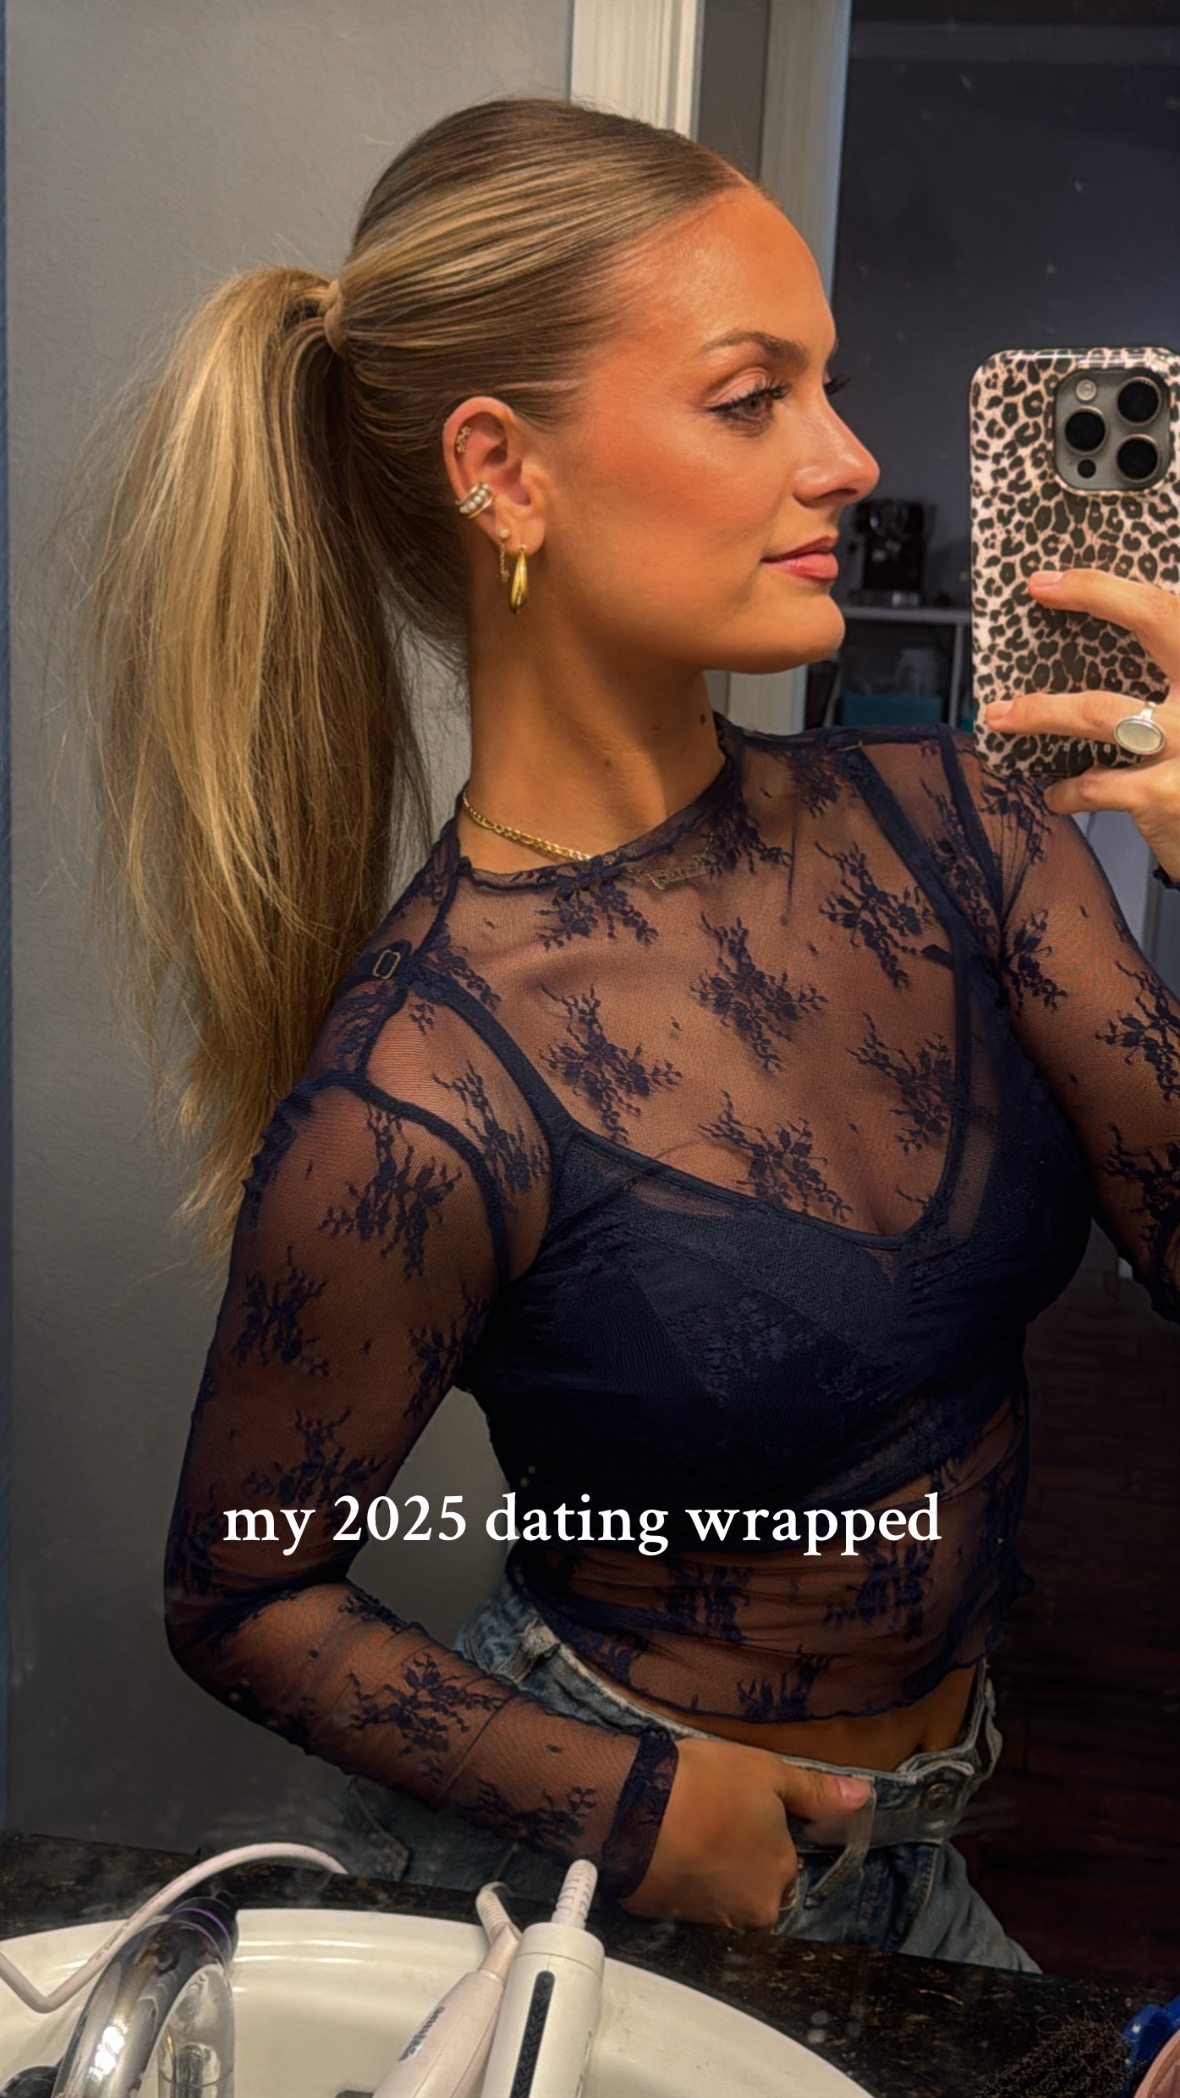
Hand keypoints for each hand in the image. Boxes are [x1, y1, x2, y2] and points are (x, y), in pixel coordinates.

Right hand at [617, 1733, 870, 1928]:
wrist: (632, 1808)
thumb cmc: (706, 1784)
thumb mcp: (767, 1772)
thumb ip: (816, 1791)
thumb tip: (865, 1798)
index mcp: (781, 1874)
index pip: (783, 1859)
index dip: (762, 1831)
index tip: (736, 1807)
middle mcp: (753, 1909)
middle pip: (755, 1884)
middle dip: (739, 1857)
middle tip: (711, 1820)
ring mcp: (710, 1920)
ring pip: (723, 1895)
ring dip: (712, 1871)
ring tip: (686, 1832)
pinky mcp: (672, 1920)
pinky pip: (689, 1901)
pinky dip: (685, 1881)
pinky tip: (669, 1849)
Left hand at [980, 568, 1179, 880]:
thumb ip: (1166, 676)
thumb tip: (1102, 641)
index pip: (1169, 608)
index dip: (1108, 587)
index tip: (1052, 581)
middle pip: (1158, 621)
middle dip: (1097, 595)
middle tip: (1042, 591)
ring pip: (1101, 711)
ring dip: (1041, 712)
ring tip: (1003, 716)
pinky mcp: (1168, 794)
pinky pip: (1098, 785)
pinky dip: (1069, 791)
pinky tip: (1057, 795)